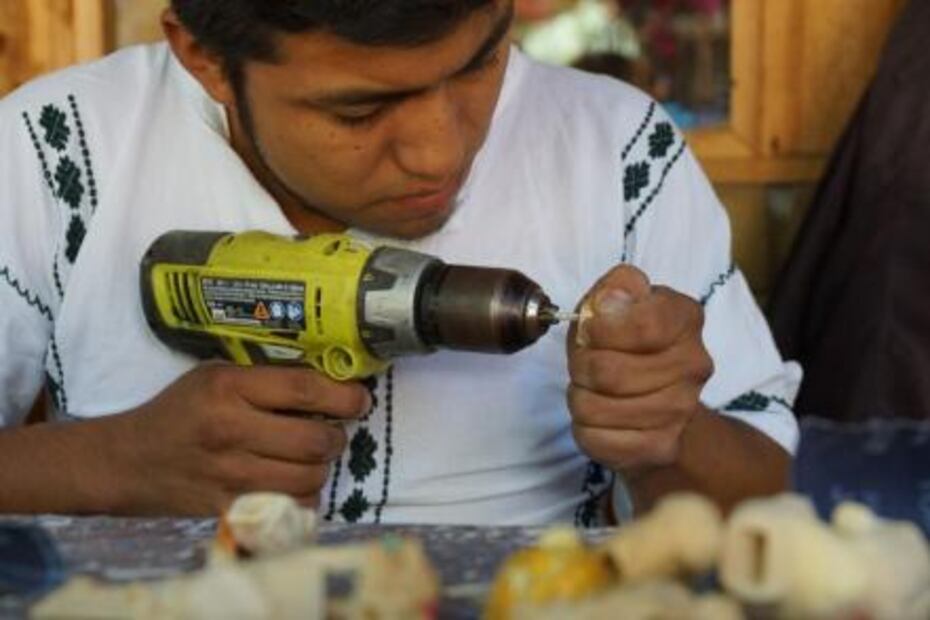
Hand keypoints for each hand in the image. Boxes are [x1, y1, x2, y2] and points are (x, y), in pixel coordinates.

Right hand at [112, 363, 369, 514]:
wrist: (127, 461)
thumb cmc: (180, 410)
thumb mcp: (217, 376)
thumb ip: (267, 378)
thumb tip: (331, 381)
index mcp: (228, 387)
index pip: (305, 389)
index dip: (344, 396)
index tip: (359, 400)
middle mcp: (230, 430)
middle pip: (314, 440)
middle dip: (336, 437)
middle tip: (332, 432)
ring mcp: (228, 474)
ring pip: (309, 478)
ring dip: (321, 468)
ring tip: (311, 457)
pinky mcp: (227, 508)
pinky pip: (289, 507)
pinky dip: (302, 496)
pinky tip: (292, 482)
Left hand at [567, 265, 712, 474]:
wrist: (659, 400)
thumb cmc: (627, 341)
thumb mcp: (616, 300)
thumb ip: (614, 289)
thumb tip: (610, 301)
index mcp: (685, 318)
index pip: (642, 324)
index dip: (600, 328)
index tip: (591, 329)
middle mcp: (694, 365)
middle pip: (608, 371)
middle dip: (581, 365)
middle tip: (586, 363)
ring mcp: (681, 411)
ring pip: (594, 407)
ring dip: (580, 396)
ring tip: (593, 389)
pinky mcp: (659, 448)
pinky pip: (595, 438)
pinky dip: (585, 427)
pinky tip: (601, 417)